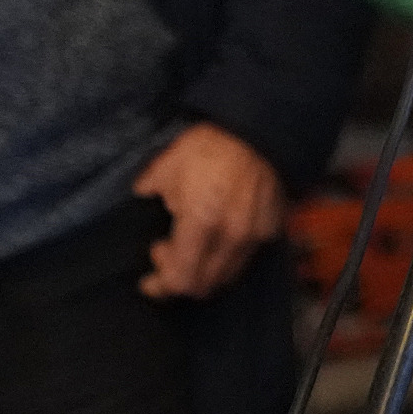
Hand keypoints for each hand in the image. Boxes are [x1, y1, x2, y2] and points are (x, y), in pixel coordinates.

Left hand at [133, 123, 285, 299]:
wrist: (258, 127)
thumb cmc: (210, 144)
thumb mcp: (167, 164)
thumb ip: (148, 189)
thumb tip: (141, 195)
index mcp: (201, 223)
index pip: (180, 279)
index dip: (161, 286)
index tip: (149, 278)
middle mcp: (230, 236)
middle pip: (203, 285)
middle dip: (180, 279)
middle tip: (168, 254)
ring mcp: (254, 234)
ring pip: (226, 275)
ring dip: (204, 271)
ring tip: (194, 246)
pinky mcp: (271, 226)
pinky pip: (246, 256)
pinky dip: (227, 256)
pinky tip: (219, 235)